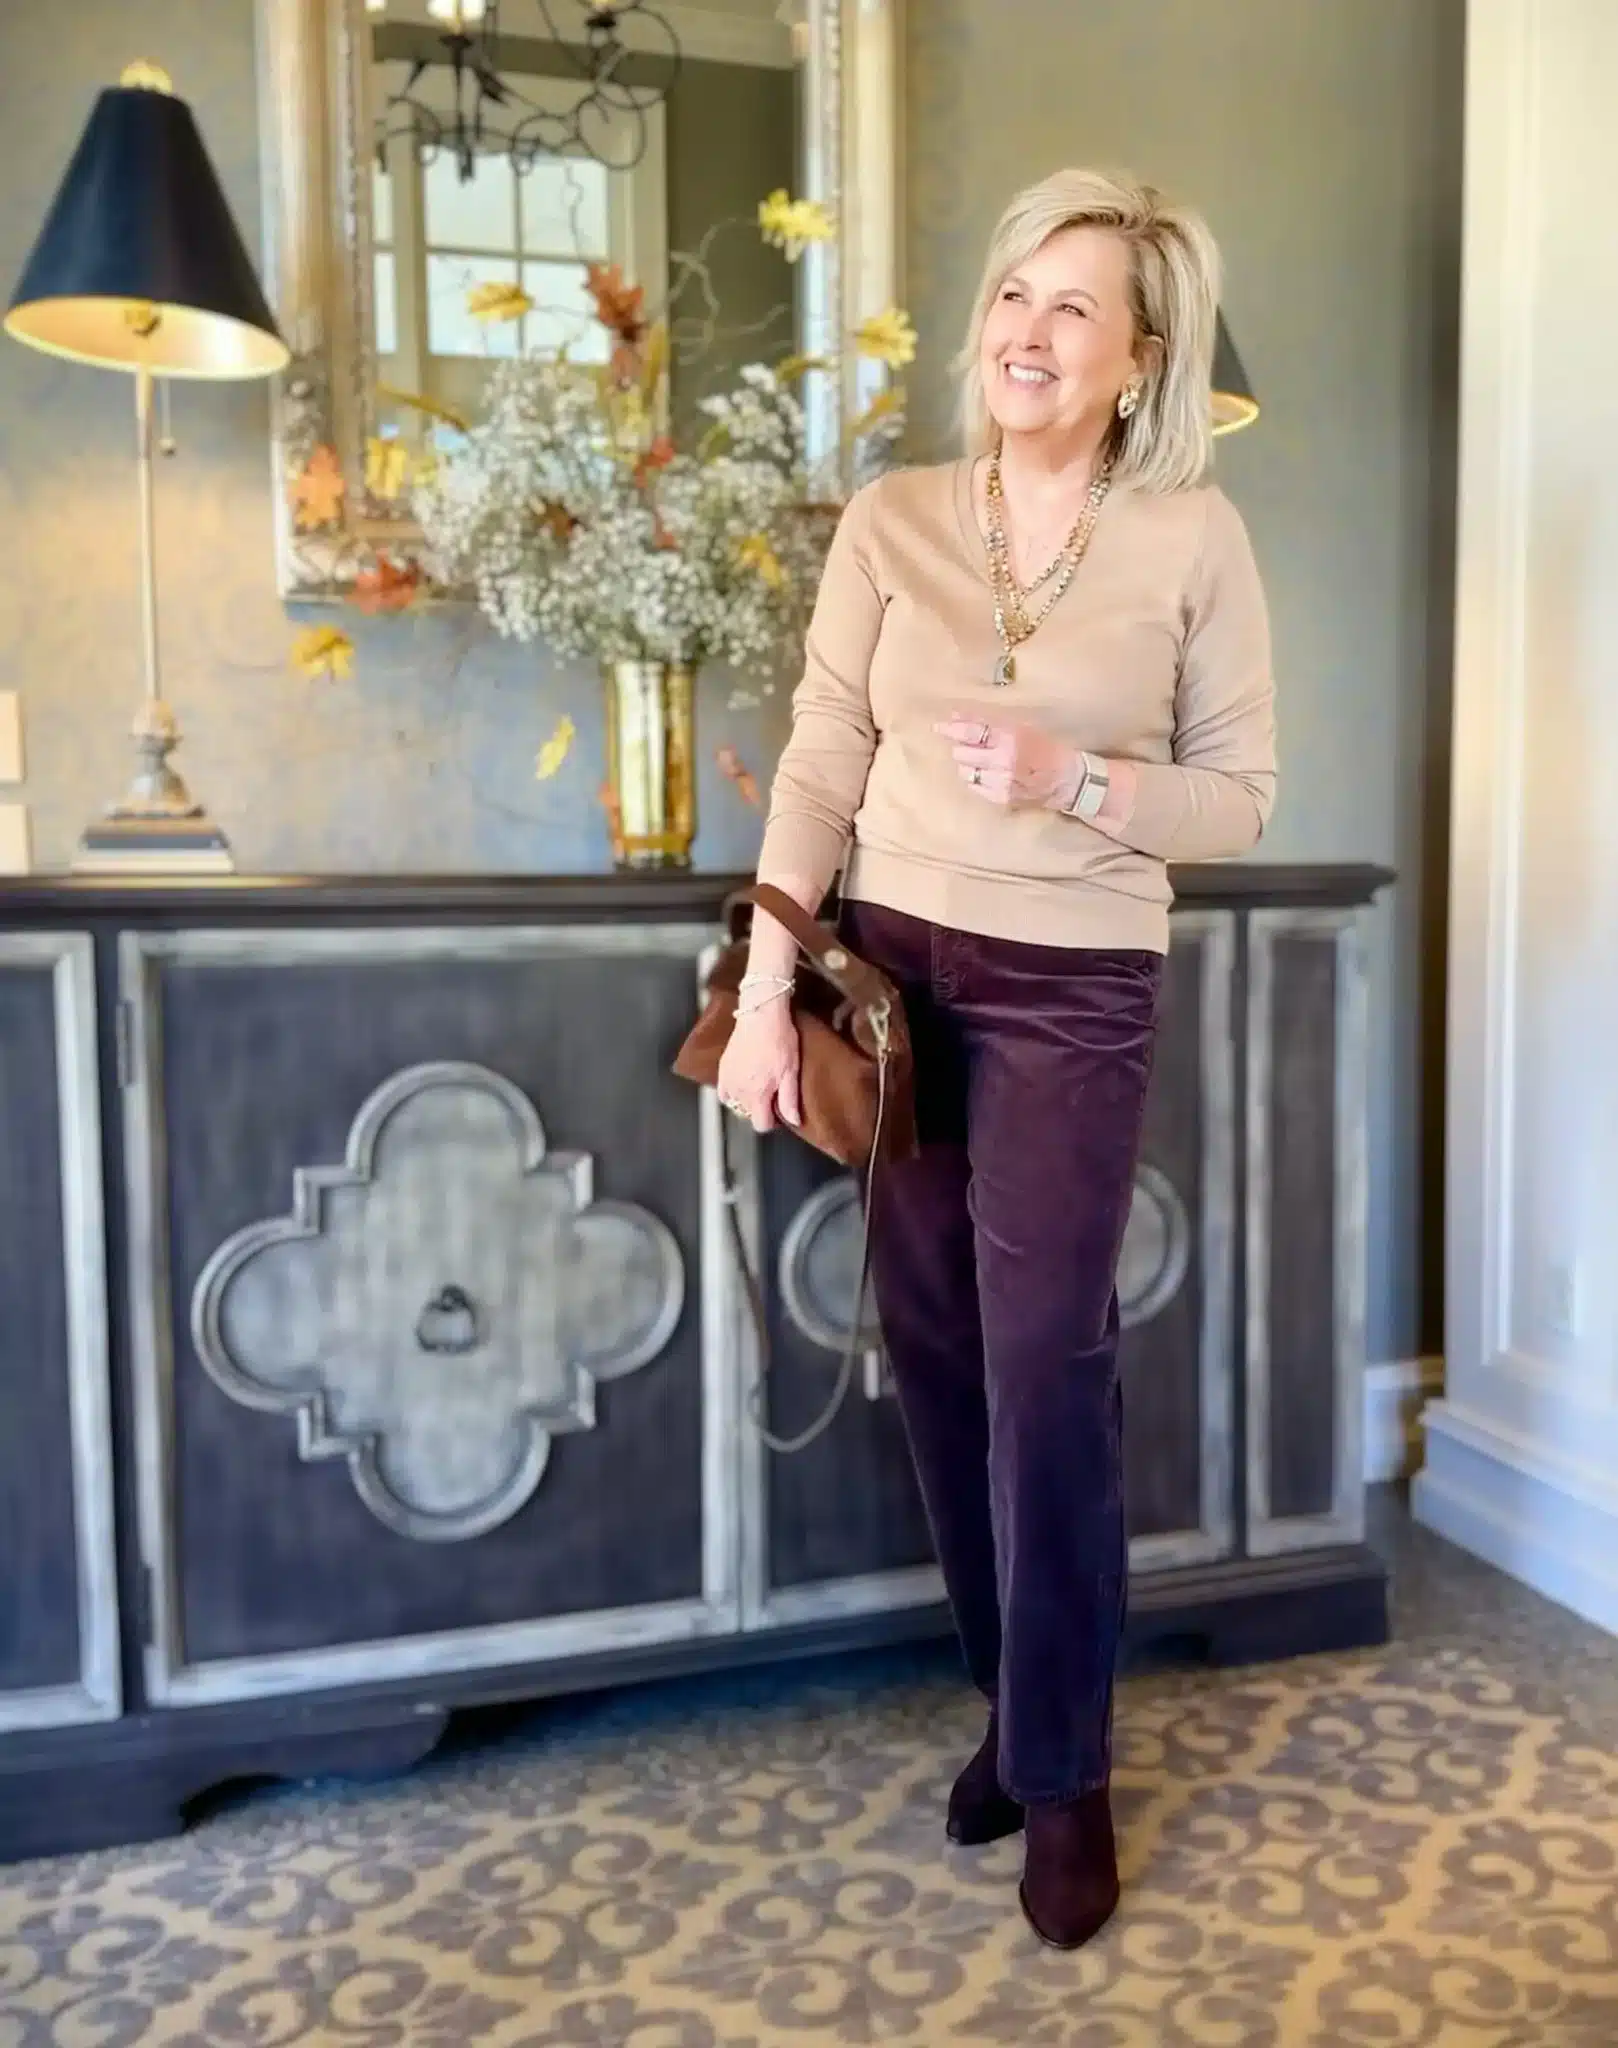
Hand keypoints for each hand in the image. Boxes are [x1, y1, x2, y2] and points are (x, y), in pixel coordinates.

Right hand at [716, 998, 801, 1133]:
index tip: (778, 1109)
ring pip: (736, 1103)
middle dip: (760, 1109)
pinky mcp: (723, 1068)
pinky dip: (732, 1092)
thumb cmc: (778, 1039)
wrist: (761, 1014)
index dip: (772, 1121)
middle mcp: (739, 1091)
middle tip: (772, 1093)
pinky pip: (724, 1092)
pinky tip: (743, 1085)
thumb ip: (789, 1099)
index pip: (760, 1125)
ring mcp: (728, 1080)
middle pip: (748, 1114)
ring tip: (759, 1086)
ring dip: (747, 1100)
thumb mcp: (790, 1071)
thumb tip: (793, 1121)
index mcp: (757, 1095)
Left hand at [934, 713, 1137, 825]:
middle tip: (972, 746)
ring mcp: (1001, 782)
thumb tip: (957, 715)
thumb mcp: (1023, 728)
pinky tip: (989, 775)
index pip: (971, 732)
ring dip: (968, 764)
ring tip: (983, 762)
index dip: (952, 728)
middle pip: (962, 753)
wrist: (1069, 780)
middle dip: (962, 747)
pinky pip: (974, 787)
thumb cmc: (1047, 749)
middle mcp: (1004, 760)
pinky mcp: (1001, 798)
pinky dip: (976, 779)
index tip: (939, 726)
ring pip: (965, 771)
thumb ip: (990, 721)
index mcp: (1011, 738)